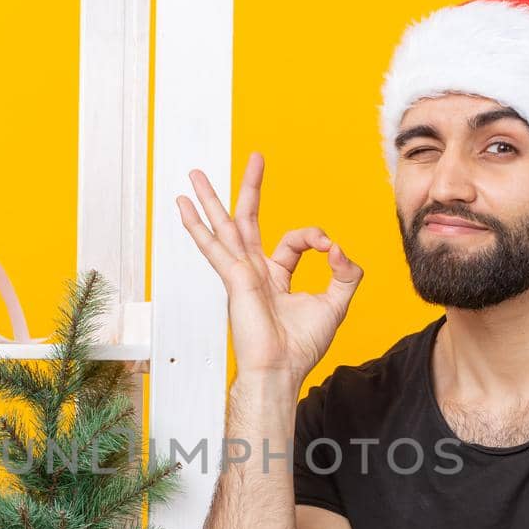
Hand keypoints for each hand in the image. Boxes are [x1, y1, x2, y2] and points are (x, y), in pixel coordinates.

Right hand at [176, 152, 362, 386]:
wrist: (280, 369)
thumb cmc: (301, 346)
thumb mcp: (336, 303)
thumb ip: (344, 272)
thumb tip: (338, 247)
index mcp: (275, 276)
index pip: (294, 241)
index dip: (315, 238)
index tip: (330, 249)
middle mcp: (254, 271)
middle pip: (248, 220)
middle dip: (251, 188)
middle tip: (255, 158)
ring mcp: (241, 273)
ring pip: (224, 227)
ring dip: (209, 200)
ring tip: (194, 175)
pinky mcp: (234, 279)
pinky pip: (213, 247)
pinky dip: (197, 226)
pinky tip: (183, 208)